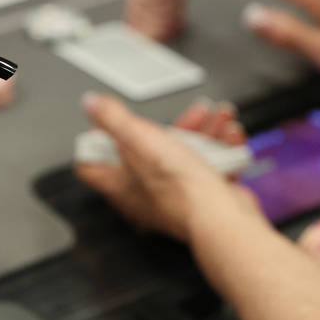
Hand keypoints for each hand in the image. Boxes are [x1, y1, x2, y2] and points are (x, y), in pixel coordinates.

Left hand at [75, 94, 260, 242]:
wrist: (220, 215)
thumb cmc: (180, 187)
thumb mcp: (139, 139)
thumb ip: (113, 118)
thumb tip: (91, 104)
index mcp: (119, 184)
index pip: (91, 166)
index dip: (97, 142)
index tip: (109, 126)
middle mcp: (142, 195)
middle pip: (146, 153)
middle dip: (171, 126)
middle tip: (185, 115)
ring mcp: (172, 197)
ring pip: (182, 155)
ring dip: (203, 131)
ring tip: (216, 117)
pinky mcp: (199, 197)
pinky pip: (207, 167)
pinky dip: (219, 147)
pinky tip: (228, 133)